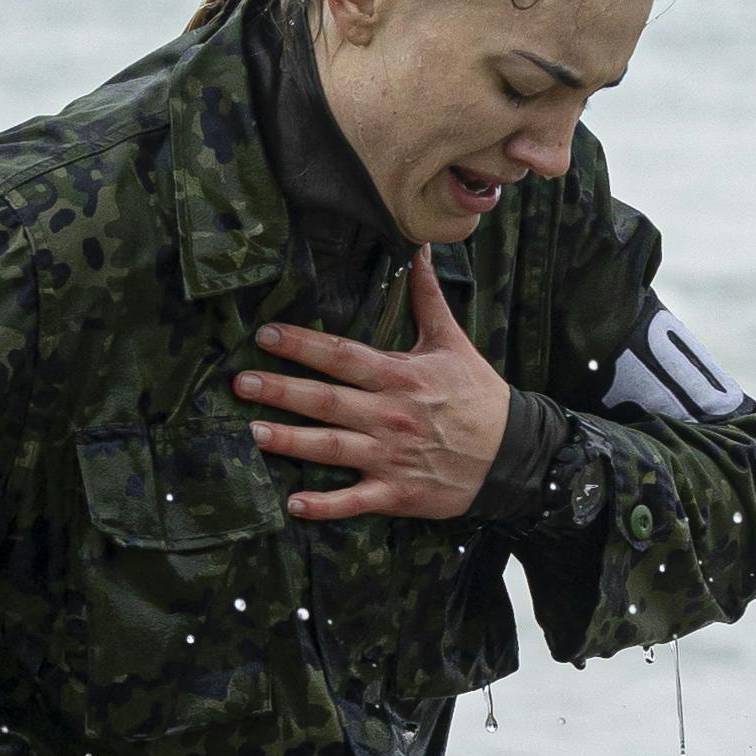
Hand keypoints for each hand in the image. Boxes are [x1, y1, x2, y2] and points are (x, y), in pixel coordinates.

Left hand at [241, 251, 512, 522]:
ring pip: (333, 448)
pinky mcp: (398, 492)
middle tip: (241, 383)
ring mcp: (391, 456)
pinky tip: (293, 505)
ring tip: (254, 432)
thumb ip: (426, 297)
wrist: (514, 454)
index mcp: (400, 376)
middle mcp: (390, 415)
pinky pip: (355, 501)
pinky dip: (326, 506)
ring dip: (292, 442)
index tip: (265, 335)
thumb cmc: (477, 396)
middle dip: (282, 391)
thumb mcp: (452, 341)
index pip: (342, 357)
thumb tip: (419, 249)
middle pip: (327, 401)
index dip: (303, 345)